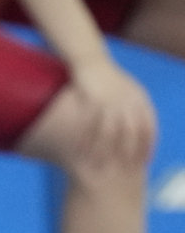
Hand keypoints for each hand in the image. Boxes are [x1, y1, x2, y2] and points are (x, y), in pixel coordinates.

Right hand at [67, 59, 156, 175]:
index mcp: (141, 100)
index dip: (147, 147)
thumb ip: (135, 107)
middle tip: (122, 171)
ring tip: (100, 166)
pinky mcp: (96, 100)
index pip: (149, 128)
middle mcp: (131, 101)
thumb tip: (136, 127)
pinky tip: (83, 150)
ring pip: (113, 131)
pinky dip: (88, 139)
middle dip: (128, 154)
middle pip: (133, 133)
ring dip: (106, 151)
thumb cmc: (107, 78)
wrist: (91, 61)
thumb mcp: (128, 91)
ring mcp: (113, 101)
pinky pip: (92, 123)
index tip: (143, 163)